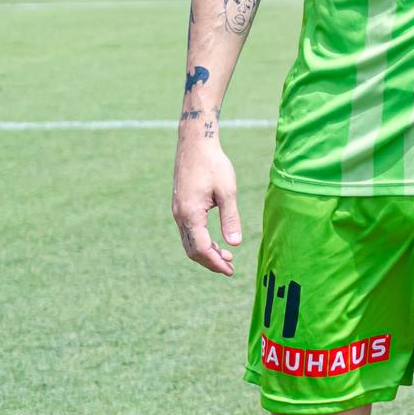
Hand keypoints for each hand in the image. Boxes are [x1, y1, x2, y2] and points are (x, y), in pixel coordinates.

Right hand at [172, 138, 241, 274]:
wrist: (195, 144)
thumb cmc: (214, 164)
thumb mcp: (227, 191)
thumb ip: (231, 218)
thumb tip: (235, 244)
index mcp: (190, 214)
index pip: (202, 248)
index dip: (215, 262)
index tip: (230, 270)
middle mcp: (180, 216)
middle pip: (192, 250)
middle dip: (211, 261)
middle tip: (230, 268)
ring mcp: (178, 212)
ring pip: (189, 242)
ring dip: (207, 252)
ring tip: (227, 256)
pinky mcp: (180, 206)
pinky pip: (189, 232)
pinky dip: (201, 241)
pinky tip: (216, 241)